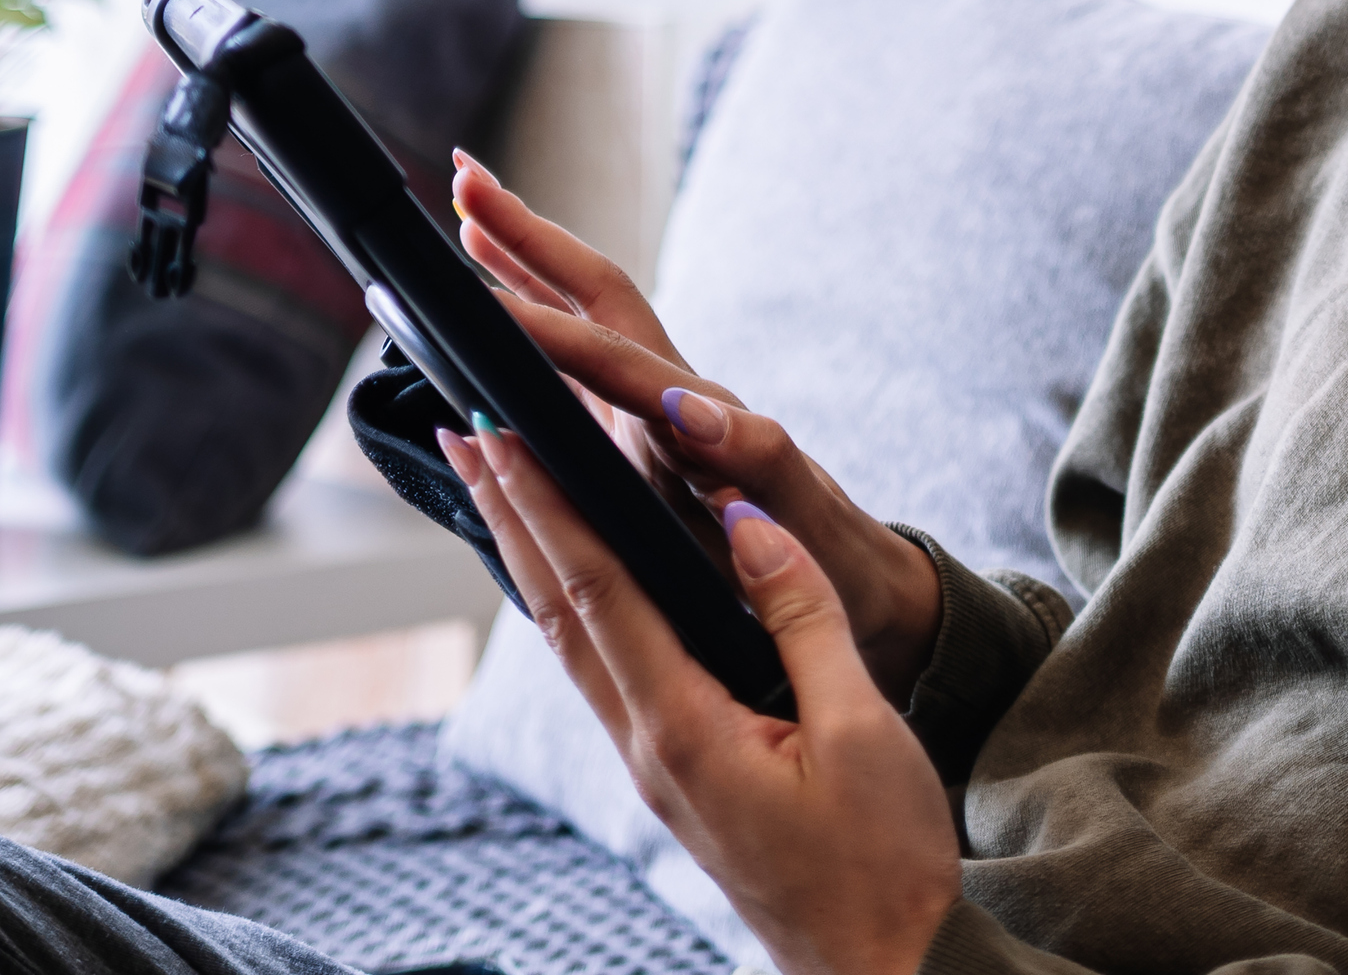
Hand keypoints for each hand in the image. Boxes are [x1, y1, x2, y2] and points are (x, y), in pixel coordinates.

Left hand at [447, 420, 960, 974]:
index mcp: (687, 728)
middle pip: (560, 609)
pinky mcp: (676, 776)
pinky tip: (572, 580)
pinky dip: (576, 603)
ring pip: (573, 641)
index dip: (546, 502)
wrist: (882, 972)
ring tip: (499, 484)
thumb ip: (802, 618)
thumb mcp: (862, 729)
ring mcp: (656, 766)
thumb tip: (746, 521)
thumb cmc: (883, 863)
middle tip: (465, 428)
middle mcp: (650, 746)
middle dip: (511, 514)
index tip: (502, 430)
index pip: (598, 589)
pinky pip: (607, 670)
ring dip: (532, 555)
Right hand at [452, 153, 944, 699]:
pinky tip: (494, 307)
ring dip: (525, 265)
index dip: (551, 332)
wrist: (862, 589)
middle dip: (530, 240)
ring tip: (466, 214)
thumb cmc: (835, 560)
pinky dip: (533, 327)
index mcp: (703, 419)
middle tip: (466, 181)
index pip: (616, 356)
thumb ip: (758, 461)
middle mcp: (672, 401)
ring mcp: (654, 417)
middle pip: (596, 299)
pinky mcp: (643, 444)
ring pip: (582, 321)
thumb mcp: (806, 517)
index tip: (490, 301)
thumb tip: (690, 409)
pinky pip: (576, 371)